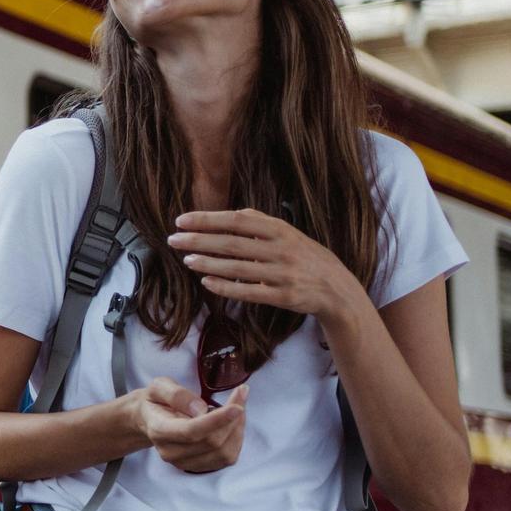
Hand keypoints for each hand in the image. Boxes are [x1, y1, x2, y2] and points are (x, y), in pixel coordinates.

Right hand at [129, 376, 246, 472]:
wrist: (149, 419)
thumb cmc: (156, 401)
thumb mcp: (159, 387)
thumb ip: (177, 395)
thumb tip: (200, 409)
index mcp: (159, 430)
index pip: (191, 431)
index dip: (217, 421)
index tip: (237, 407)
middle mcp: (171, 452)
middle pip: (212, 442)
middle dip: (233, 419)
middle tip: (240, 394)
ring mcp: (185, 463)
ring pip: (224, 452)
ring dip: (237, 428)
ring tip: (236, 407)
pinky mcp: (200, 467)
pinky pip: (228, 457)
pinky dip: (237, 438)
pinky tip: (233, 423)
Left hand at [168, 209, 365, 326]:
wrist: (337, 289)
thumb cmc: (305, 256)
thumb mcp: (289, 233)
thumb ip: (260, 222)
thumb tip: (229, 213)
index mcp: (280, 230)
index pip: (236, 220)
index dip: (207, 219)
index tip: (181, 220)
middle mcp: (282, 250)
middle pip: (232, 243)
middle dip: (199, 241)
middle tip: (173, 240)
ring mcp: (283, 274)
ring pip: (238, 268)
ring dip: (208, 264)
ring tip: (186, 260)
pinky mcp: (283, 297)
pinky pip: (249, 292)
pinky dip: (225, 287)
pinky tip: (206, 282)